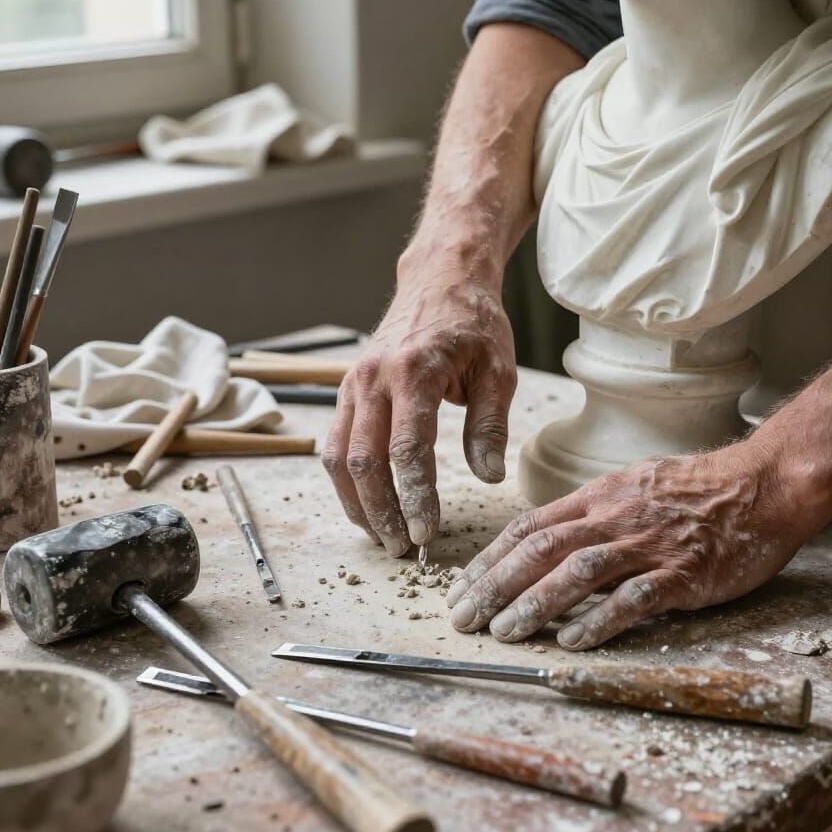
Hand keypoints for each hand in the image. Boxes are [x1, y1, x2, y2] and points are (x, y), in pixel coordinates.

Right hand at [322, 272, 516, 556]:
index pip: (407, 449)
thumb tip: (488, 476)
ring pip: (339, 457)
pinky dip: (345, 481)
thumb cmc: (473, 325)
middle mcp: (374, 379)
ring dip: (357, 503)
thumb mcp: (498, 370)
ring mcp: (353, 383)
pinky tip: (366, 506)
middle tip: (403, 549)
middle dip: (382, 511)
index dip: (415, 498)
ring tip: (383, 537)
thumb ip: (489, 425)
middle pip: (364, 460)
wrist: (439, 281)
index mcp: (414, 371)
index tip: (427, 534)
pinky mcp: (346, 390)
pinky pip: (333, 444)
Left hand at [446, 446, 818, 649]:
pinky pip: (634, 599)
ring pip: (579, 572)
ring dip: (535, 604)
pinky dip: (599, 621)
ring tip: (503, 632)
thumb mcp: (633, 485)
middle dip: (496, 585)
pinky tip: (571, 642)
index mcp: (599, 497)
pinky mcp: (683, 573)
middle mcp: (616, 517)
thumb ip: (592, 512)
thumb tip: (548, 539)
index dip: (491, 558)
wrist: (761, 484)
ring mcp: (649, 544)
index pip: (531, 527)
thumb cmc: (696, 488)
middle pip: (542, 549)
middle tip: (463, 617)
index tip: (463, 586)